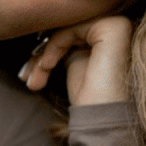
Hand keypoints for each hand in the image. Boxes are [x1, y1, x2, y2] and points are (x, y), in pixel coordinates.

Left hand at [17, 16, 132, 105]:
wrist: (101, 120)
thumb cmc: (89, 97)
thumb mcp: (72, 60)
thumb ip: (65, 40)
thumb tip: (43, 25)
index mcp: (111, 33)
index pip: (71, 27)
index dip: (46, 45)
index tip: (27, 71)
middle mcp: (118, 25)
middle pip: (69, 24)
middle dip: (41, 49)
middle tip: (25, 75)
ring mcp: (119, 24)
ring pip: (68, 24)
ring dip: (43, 51)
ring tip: (34, 77)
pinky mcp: (114, 27)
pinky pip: (72, 26)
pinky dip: (55, 45)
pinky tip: (48, 65)